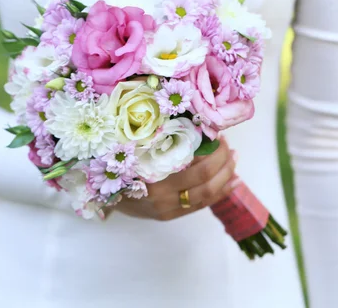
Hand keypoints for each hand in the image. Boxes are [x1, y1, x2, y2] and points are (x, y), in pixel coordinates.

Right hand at [114, 137, 238, 220]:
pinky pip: (201, 205)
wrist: (104, 196)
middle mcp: (161, 196)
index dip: (212, 153)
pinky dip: (221, 192)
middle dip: (222, 162)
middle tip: (228, 146)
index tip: (218, 135)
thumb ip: (158, 141)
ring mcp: (167, 208)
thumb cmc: (120, 167)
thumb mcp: (135, 150)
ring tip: (233, 159)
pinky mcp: (170, 216)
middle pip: (204, 181)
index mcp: (152, 176)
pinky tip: (233, 181)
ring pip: (207, 195)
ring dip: (226, 176)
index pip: (194, 168)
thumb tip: (189, 122)